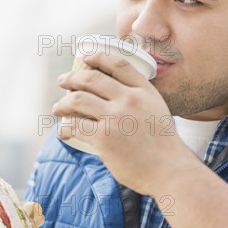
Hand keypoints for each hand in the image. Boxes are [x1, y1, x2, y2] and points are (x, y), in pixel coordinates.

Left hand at [52, 52, 196, 194]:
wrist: (170, 170)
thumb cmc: (164, 146)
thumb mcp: (158, 111)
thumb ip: (140, 100)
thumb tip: (117, 94)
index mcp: (144, 91)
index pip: (118, 64)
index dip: (98, 57)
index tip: (85, 58)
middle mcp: (129, 99)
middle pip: (92, 78)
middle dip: (72, 78)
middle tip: (63, 81)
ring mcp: (115, 117)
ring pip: (78, 99)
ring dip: (63, 102)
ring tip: (58, 107)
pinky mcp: (104, 137)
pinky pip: (76, 125)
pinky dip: (65, 127)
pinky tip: (63, 131)